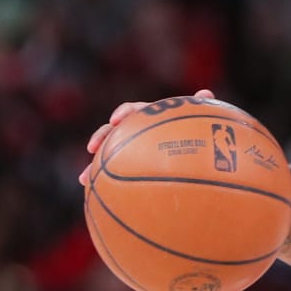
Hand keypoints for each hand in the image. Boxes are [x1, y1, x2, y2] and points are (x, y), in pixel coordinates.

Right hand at [80, 87, 215, 184]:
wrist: (196, 160)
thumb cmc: (198, 137)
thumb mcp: (201, 124)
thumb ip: (200, 110)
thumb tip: (206, 92)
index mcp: (151, 119)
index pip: (133, 111)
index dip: (124, 113)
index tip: (116, 120)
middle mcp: (137, 133)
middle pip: (113, 132)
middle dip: (101, 138)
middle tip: (93, 147)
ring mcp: (132, 151)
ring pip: (109, 157)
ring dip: (94, 166)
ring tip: (85, 179)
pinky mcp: (131, 169)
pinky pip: (116, 177)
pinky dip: (105, 186)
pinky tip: (97, 198)